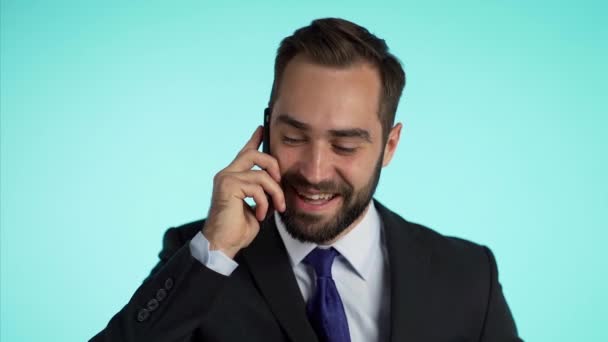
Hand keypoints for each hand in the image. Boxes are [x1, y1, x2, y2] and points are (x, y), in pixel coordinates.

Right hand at [202, 126, 285, 258]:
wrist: (222, 244)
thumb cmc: (236, 229)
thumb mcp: (256, 206)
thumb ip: (262, 191)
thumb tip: (277, 185)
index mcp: (232, 177)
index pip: (245, 152)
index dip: (255, 139)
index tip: (262, 129)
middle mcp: (227, 174)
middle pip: (255, 154)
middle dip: (274, 166)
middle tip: (279, 183)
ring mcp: (226, 178)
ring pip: (262, 175)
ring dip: (274, 193)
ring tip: (275, 208)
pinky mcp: (228, 186)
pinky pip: (257, 188)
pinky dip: (264, 203)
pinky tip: (260, 214)